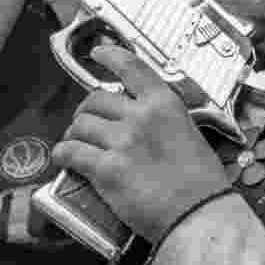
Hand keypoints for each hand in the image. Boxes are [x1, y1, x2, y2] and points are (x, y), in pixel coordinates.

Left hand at [52, 46, 229, 241]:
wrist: (198, 212)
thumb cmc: (201, 178)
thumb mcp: (189, 132)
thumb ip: (162, 119)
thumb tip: (137, 117)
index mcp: (165, 103)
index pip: (132, 68)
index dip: (111, 56)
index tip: (98, 52)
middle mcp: (141, 115)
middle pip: (96, 99)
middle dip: (86, 111)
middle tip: (87, 123)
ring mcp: (122, 141)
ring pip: (80, 125)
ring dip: (74, 134)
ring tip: (77, 144)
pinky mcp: (106, 169)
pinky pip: (72, 152)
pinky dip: (63, 154)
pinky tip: (64, 158)